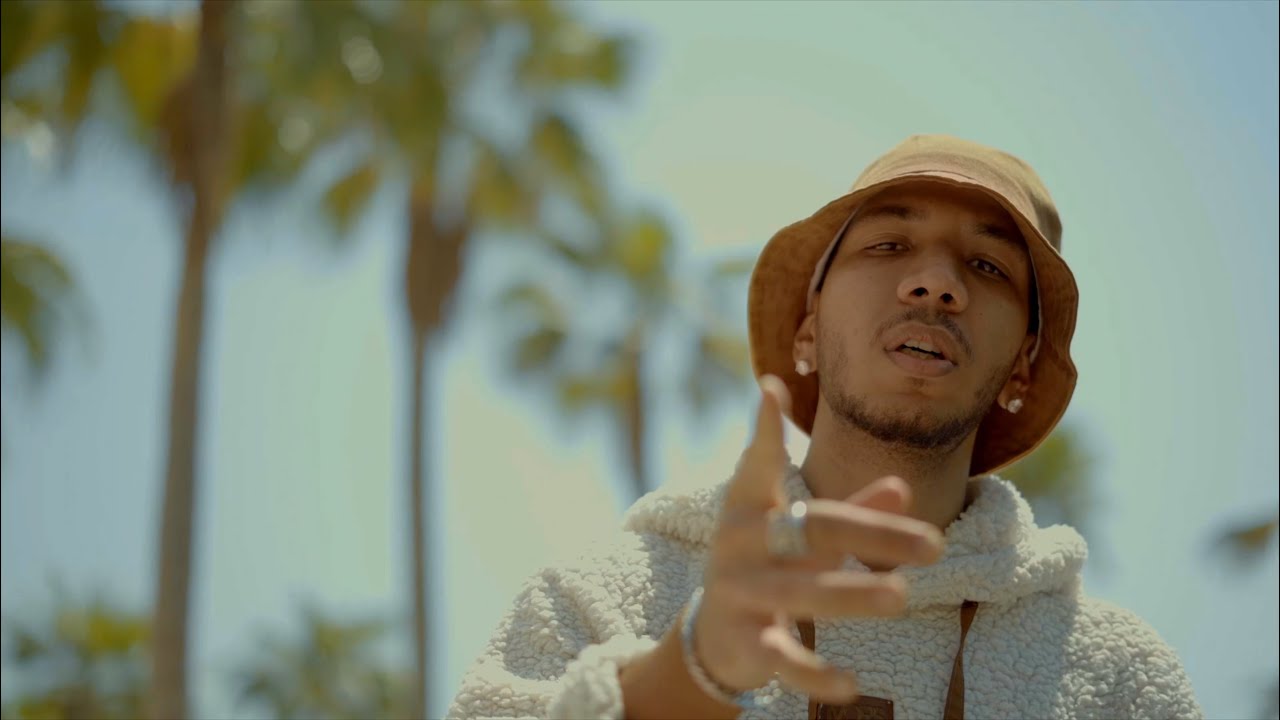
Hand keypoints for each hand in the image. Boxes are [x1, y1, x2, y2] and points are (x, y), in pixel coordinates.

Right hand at [690, 375, 944, 703]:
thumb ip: (853, 513)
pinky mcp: (745, 642)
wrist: (714, 635)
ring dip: (852, 595)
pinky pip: (785, 659)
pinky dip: (817, 673)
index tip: (771, 390)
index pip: (759, 464)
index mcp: (751, 507)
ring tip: (901, 596)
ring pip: (802, 593)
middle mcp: (740, 544)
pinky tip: (852, 684)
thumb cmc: (771, 566)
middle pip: (813, 530)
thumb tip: (903, 484)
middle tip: (935, 545)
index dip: (764, 430)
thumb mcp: (805, 537)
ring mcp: (740, 592)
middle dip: (874, 533)